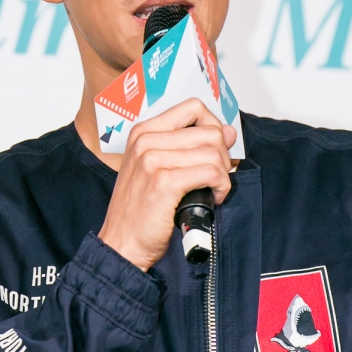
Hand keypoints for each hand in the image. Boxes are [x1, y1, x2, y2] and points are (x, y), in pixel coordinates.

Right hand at [98, 98, 236, 271]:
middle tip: (215, 177)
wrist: (122, 243)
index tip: (214, 149)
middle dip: (222, 156)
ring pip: (214, 152)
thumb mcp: (157, 169)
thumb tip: (229, 131)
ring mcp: (153, 160)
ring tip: (212, 190)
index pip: (193, 107)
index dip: (214, 127)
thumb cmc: (139, 210)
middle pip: (209, 131)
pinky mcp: (164, 182)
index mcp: (143, 132)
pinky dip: (220, 187)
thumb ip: (188, 146)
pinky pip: (211, 173)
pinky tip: (212, 198)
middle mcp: (146, 141)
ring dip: (222, 174)